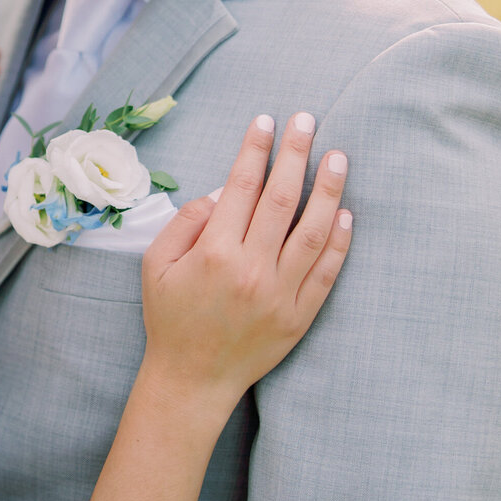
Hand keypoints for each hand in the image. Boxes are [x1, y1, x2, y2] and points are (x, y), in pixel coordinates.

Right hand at [141, 112, 351, 409]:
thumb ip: (186, 222)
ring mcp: (280, 294)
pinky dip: (340, 241)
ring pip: (313, 231)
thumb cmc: (170, 317)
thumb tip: (223, 191)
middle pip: (281, 199)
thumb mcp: (156, 265)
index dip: (255, 149)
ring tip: (338, 158)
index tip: (266, 121)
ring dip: (328, 190)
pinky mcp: (300, 315)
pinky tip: (345, 212)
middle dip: (296, 154)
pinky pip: (327, 272)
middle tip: (307, 121)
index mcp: (214, 253)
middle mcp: (251, 269)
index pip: (241, 187)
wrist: (193, 379)